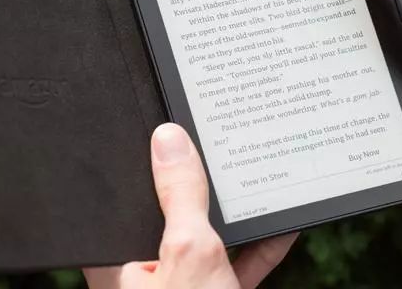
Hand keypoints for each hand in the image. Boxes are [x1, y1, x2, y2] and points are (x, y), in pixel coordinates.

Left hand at [83, 123, 297, 288]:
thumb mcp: (188, 254)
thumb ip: (179, 197)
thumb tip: (168, 141)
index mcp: (117, 256)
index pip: (128, 193)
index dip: (148, 160)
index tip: (172, 128)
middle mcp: (144, 269)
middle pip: (171, 211)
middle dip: (201, 182)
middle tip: (220, 142)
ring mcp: (179, 286)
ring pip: (207, 237)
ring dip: (237, 214)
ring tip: (257, 173)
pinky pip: (234, 264)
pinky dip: (259, 248)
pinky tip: (283, 225)